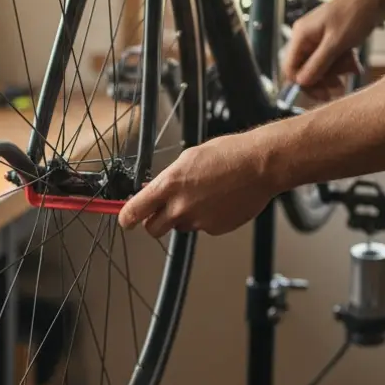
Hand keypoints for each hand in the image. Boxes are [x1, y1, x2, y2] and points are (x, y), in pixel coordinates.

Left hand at [117, 132, 279, 237]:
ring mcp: (198, 220)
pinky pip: (202, 227)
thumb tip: (155, 190)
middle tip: (161, 213)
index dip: (126, 217)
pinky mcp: (215, 229)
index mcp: (170, 185)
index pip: (136, 210)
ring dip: (184, 217)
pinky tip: (219, 201)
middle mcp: (181, 207)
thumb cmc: (228, 155)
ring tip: (204, 196)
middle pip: (153, 229)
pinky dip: (207, 218)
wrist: (260, 165)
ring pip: (180, 226)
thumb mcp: (189, 158)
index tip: (124, 219)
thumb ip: (169, 178)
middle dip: (153, 222)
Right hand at [282, 0, 384, 99]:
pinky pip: (330, 59)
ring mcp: (318, 38)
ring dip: (336, 72)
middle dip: (323, 79)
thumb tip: (301, 83)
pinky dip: (341, 64)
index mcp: (301, 35)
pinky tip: (354, 64)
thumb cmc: (356, 13)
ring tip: (352, 68)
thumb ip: (317, 64)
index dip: (304, 83)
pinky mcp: (330, 39)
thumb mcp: (336, 42)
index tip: (321, 94)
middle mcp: (306, 37)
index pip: (291, 68)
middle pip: (305, 69)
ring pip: (320, 66)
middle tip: (339, 86)